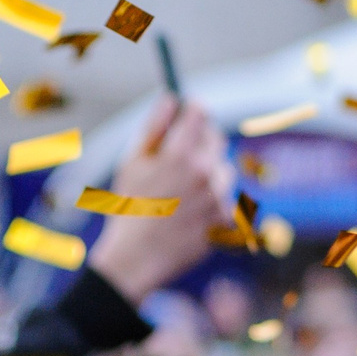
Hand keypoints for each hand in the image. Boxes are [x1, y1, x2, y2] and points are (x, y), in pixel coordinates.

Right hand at [87, 97, 233, 301]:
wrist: (138, 256)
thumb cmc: (129, 206)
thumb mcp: (132, 162)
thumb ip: (154, 128)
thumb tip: (172, 99)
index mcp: (179, 155)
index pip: (200, 114)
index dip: (194, 110)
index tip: (190, 111)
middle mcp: (205, 173)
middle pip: (217, 138)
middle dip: (202, 139)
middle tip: (186, 149)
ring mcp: (220, 196)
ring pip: (223, 169)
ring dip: (208, 173)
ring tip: (181, 191)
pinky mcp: (227, 217)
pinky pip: (225, 197)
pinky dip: (212, 200)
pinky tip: (190, 212)